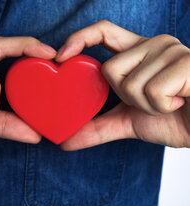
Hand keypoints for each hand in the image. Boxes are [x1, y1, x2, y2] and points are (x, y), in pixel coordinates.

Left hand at [54, 20, 189, 149]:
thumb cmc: (174, 119)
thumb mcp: (129, 122)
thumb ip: (98, 127)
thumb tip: (65, 141)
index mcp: (138, 52)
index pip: (102, 32)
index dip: (79, 38)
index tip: (61, 57)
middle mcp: (153, 44)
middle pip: (110, 69)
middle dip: (126, 97)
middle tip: (152, 101)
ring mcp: (171, 50)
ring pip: (130, 84)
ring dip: (147, 106)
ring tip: (170, 102)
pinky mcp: (186, 62)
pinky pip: (152, 91)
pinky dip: (163, 107)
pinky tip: (180, 101)